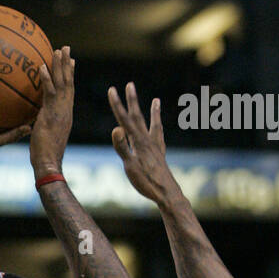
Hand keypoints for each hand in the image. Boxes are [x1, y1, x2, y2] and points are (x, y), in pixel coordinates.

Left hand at [30, 45, 74, 176]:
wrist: (49, 164)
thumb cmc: (45, 155)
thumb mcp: (45, 135)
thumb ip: (42, 123)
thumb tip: (34, 121)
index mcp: (66, 114)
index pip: (70, 91)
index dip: (71, 75)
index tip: (71, 61)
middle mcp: (66, 110)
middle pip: (69, 82)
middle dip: (67, 64)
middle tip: (66, 48)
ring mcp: (60, 112)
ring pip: (62, 84)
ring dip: (60, 65)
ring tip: (58, 50)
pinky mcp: (51, 114)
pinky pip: (49, 93)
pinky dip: (46, 79)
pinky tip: (42, 66)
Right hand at [108, 83, 176, 206]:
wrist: (166, 192)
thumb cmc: (146, 182)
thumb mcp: (130, 166)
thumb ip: (122, 147)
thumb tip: (116, 128)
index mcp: (138, 142)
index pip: (124, 120)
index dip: (117, 104)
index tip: (112, 89)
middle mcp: (147, 140)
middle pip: (138, 117)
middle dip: (132, 101)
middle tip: (129, 85)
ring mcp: (155, 146)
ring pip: (152, 124)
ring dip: (152, 112)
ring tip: (156, 101)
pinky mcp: (160, 154)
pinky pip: (160, 136)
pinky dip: (160, 129)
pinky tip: (159, 128)